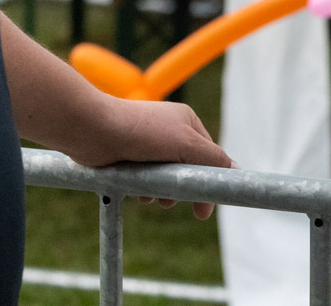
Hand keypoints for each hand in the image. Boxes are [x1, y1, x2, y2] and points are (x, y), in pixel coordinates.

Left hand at [70, 98, 233, 218]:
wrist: (94, 130)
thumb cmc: (142, 132)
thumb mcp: (186, 144)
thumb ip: (213, 159)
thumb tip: (236, 172)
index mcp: (187, 122)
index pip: (209, 155)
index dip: (209, 180)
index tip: (206, 207)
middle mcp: (169, 132)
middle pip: (186, 169)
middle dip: (180, 188)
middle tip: (172, 202)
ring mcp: (148, 145)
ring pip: (165, 178)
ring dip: (159, 190)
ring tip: (149, 194)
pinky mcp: (129, 158)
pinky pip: (145, 180)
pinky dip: (143, 188)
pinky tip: (135, 190)